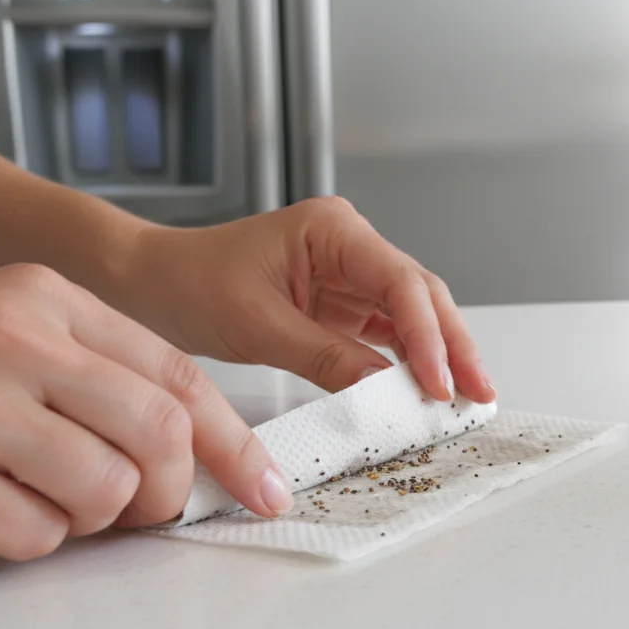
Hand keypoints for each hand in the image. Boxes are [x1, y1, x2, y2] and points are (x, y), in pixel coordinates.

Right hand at [0, 264, 291, 560]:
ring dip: (96, 515)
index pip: (178, 374)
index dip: (235, 442)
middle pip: (158, 434)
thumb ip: (108, 371)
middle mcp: (8, 338)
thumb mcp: (23, 330)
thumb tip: (205, 451)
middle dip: (172, 488)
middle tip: (149, 504)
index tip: (267, 488)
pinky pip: (37, 534)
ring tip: (49, 491)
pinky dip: (34, 536)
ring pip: (106, 490)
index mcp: (45, 297)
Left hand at [120, 197, 495, 402]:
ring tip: (465, 399)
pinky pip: (389, 335)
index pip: (400, 282)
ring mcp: (351, 276)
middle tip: (478, 394)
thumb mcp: (258, 325)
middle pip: (421, 296)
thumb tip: (384, 390)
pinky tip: (426, 390)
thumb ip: (326, 357)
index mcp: (333, 229)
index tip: (440, 382)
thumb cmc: (191, 284)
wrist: (151, 284)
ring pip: (414, 316)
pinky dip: (410, 364)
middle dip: (453, 346)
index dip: (428, 335)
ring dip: (440, 357)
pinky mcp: (344, 306)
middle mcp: (351, 246)